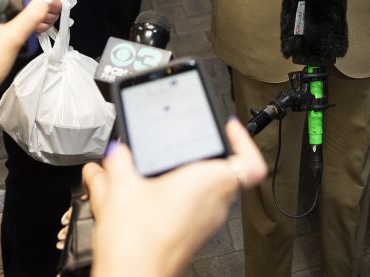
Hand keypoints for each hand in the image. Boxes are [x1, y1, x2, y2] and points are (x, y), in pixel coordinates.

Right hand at [82, 119, 266, 276]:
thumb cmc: (138, 242)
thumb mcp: (120, 186)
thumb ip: (119, 161)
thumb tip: (118, 152)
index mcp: (211, 183)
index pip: (251, 163)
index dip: (244, 141)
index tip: (229, 128)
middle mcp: (216, 204)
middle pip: (222, 172)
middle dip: (200, 157)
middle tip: (184, 145)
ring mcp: (205, 223)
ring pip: (204, 192)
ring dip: (184, 179)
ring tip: (155, 172)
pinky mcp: (191, 236)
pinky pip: (191, 209)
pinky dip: (174, 199)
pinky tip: (145, 197)